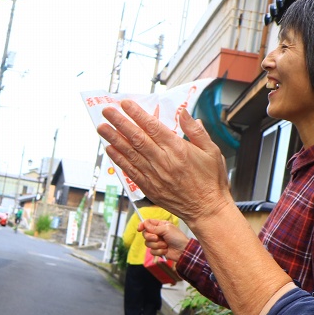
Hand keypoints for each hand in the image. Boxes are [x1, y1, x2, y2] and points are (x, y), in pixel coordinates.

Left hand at [98, 101, 231, 226]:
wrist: (207, 210)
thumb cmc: (211, 181)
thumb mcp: (212, 150)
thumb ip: (196, 131)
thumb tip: (184, 113)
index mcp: (178, 149)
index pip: (153, 127)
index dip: (137, 114)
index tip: (125, 104)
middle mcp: (163, 161)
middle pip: (137, 138)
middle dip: (120, 122)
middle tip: (107, 111)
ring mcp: (154, 175)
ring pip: (130, 153)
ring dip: (114, 139)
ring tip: (101, 127)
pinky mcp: (149, 188)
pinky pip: (131, 171)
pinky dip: (119, 160)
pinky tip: (110, 149)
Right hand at [140, 218, 188, 260]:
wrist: (183, 251)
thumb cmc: (178, 238)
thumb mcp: (166, 229)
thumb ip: (154, 227)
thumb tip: (144, 224)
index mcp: (160, 225)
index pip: (147, 223)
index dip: (142, 225)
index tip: (139, 229)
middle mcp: (157, 233)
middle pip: (145, 234)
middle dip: (150, 237)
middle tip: (157, 238)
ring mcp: (157, 242)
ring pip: (147, 243)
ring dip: (157, 245)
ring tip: (165, 245)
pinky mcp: (158, 250)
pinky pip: (152, 251)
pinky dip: (159, 251)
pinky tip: (166, 250)